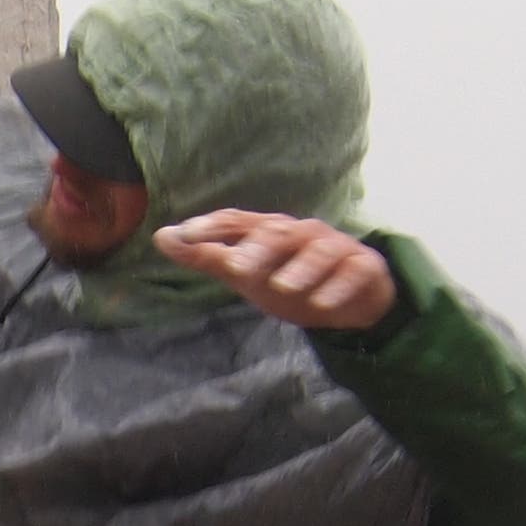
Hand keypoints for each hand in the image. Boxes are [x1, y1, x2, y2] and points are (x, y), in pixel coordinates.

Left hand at [154, 211, 395, 332]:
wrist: (350, 297)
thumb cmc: (289, 277)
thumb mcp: (245, 271)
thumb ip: (207, 255)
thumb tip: (162, 237)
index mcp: (270, 230)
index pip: (237, 221)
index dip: (211, 226)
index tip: (184, 236)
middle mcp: (302, 233)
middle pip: (279, 232)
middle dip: (258, 248)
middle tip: (237, 267)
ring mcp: (334, 248)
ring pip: (319, 251)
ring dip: (302, 268)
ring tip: (284, 287)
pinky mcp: (362, 267)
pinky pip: (353, 273)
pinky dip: (339, 288)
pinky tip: (324, 304)